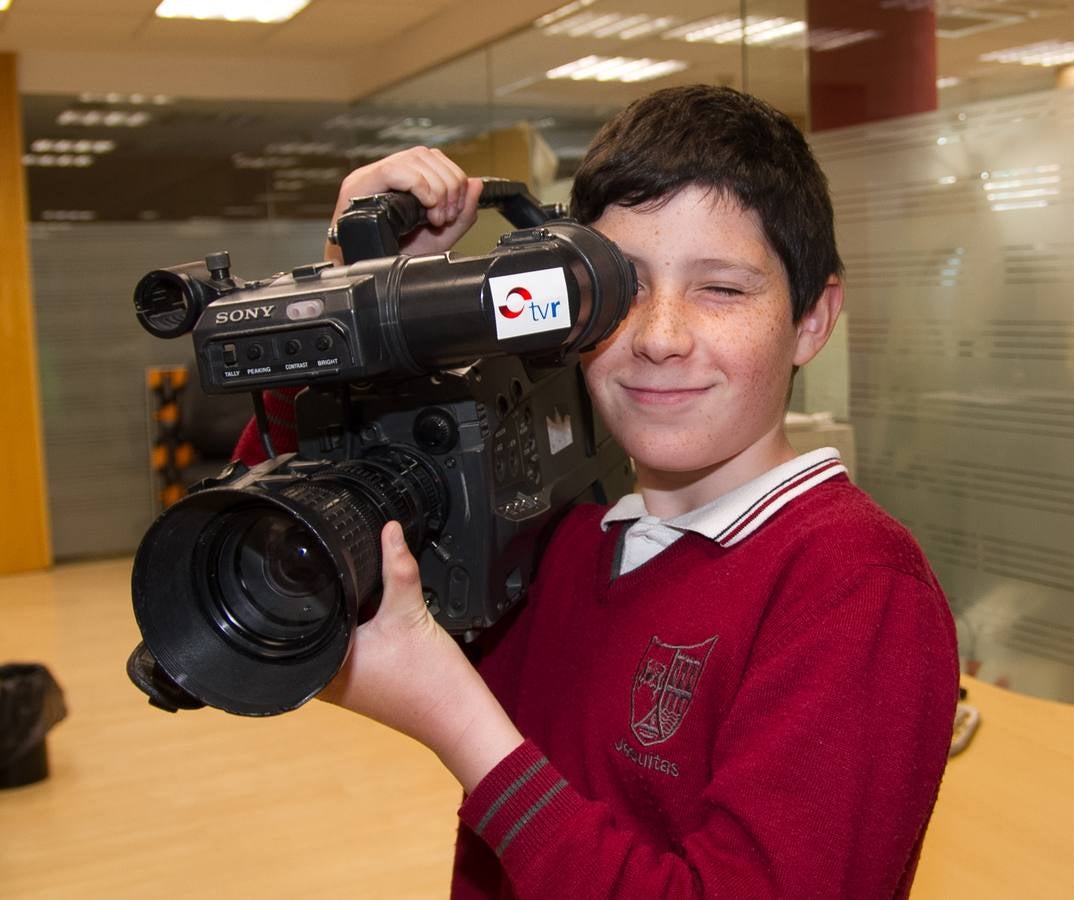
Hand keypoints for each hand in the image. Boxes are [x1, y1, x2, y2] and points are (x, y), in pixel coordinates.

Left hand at [319, 522, 522, 791]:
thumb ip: (398, 568)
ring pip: (335, 634)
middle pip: (317, 624)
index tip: (317, 558)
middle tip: (342, 564)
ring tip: (360, 584)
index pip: (301, 615)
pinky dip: (360, 627)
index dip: (309, 585)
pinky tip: (374, 611)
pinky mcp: (362, 683)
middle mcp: (324, 679)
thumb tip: (389, 530)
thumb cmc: (430, 679)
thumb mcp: (410, 612)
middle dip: (331, 596)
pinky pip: (350, 646)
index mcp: (323, 665)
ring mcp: (342, 684)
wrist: (459, 716)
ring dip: (348, 612)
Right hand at [325, 146, 483, 261]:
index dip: (454, 178)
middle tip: (446, 217)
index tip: (454, 211)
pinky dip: (419, 186)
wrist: (368, 279)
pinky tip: (425, 209)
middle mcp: (385, 173)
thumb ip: (462, 214)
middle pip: (427, 155)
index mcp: (403, 180)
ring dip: (436, 188)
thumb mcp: (439, 238)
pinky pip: (393, 170)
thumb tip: (477, 183)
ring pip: (414, 158)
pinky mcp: (359, 186)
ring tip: (435, 218)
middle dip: (448, 185)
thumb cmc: (396, 259)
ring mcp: (370, 177)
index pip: (434, 159)